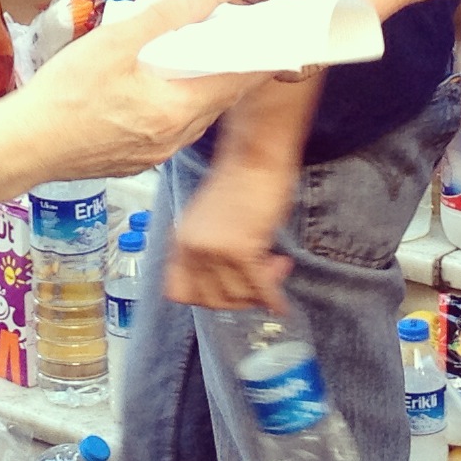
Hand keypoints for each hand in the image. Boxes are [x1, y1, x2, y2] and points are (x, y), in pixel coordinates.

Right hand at [18, 0, 255, 175]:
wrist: (22, 146)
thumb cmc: (61, 99)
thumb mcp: (113, 43)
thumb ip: (161, 15)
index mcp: (176, 111)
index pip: (234, 83)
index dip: (256, 58)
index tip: (274, 39)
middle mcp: (173, 138)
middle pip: (218, 100)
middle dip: (230, 70)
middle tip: (239, 41)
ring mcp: (154, 152)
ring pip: (195, 115)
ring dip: (202, 88)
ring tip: (201, 59)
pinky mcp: (135, 158)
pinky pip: (172, 128)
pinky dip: (178, 104)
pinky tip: (162, 87)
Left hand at [164, 150, 294, 310]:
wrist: (255, 155)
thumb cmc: (240, 181)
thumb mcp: (209, 220)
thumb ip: (208, 250)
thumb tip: (226, 281)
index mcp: (180, 241)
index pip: (177, 293)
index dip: (203, 299)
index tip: (226, 292)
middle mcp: (193, 249)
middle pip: (211, 301)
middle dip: (239, 299)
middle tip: (261, 281)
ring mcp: (215, 251)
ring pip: (237, 296)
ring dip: (261, 289)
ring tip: (279, 266)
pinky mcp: (241, 249)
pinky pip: (259, 287)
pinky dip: (273, 298)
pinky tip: (282, 304)